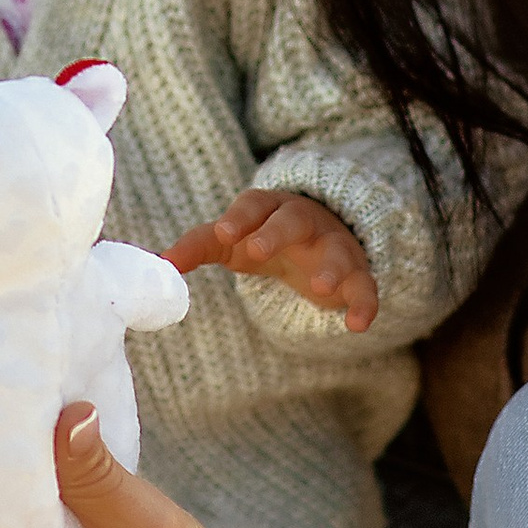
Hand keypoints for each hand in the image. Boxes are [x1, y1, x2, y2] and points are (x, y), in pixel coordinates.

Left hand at [166, 189, 377, 329]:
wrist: (319, 239)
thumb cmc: (264, 235)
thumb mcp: (232, 240)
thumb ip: (200, 245)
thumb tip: (161, 263)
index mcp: (269, 209)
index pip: (254, 204)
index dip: (239, 217)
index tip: (223, 234)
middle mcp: (304, 221)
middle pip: (293, 219)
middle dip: (276, 233)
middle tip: (257, 251)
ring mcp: (333, 246)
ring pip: (336, 250)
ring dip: (331, 266)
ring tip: (321, 287)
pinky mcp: (356, 274)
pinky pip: (365, 286)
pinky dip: (365, 303)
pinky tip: (358, 324)